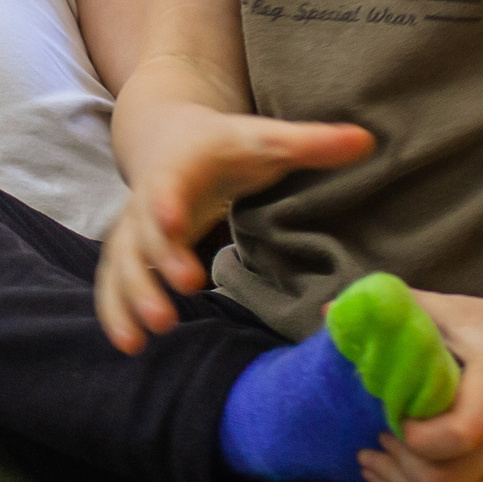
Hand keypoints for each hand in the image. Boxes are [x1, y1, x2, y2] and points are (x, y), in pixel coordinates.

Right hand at [95, 106, 372, 353]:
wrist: (166, 135)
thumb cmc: (222, 144)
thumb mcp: (262, 138)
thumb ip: (310, 143)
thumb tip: (368, 141)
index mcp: (178, 168)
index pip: (169, 185)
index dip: (168, 204)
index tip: (175, 223)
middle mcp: (148, 200)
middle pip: (142, 237)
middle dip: (152, 272)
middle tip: (170, 310)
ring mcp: (134, 229)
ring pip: (121, 266)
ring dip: (129, 300)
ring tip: (145, 339)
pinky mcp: (129, 251)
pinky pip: (113, 282)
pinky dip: (115, 312)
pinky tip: (129, 345)